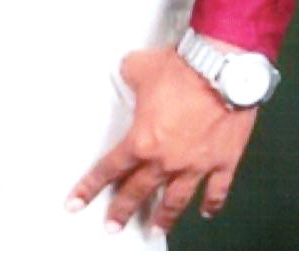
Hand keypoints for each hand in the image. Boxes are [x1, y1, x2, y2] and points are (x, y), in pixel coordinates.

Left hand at [67, 46, 257, 234]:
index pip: (109, 169)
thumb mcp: (137, 67)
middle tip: (112, 227)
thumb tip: (128, 74)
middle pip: (139, 191)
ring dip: (165, 217)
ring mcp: (196, 165)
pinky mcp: (223, 161)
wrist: (220, 70)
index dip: (89, 187)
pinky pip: (217, 190)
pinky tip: (205, 212)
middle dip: (122, 210)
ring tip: (156, 231)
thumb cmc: (178, 69)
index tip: (75, 204)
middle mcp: (166, 160)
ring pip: (176, 200)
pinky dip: (212, 204)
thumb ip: (128, 77)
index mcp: (141, 141)